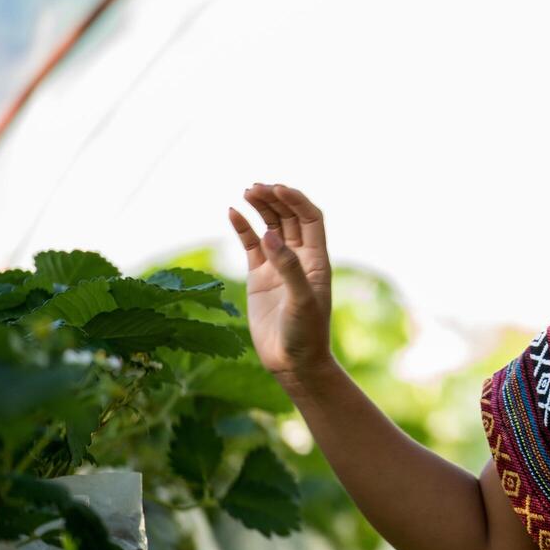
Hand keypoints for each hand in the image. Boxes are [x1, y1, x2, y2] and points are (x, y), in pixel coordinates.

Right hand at [228, 183, 334, 384]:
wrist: (292, 362)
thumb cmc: (306, 333)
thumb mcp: (301, 300)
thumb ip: (288, 267)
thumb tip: (270, 235)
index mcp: (317, 260)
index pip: (311, 218)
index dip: (297, 200)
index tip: (278, 189)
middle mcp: (299, 258)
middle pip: (289, 218)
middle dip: (275, 199)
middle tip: (256, 187)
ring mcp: (278, 266)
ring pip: (270, 227)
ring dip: (260, 208)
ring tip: (245, 192)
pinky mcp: (259, 277)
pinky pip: (250, 245)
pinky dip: (242, 228)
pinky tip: (232, 213)